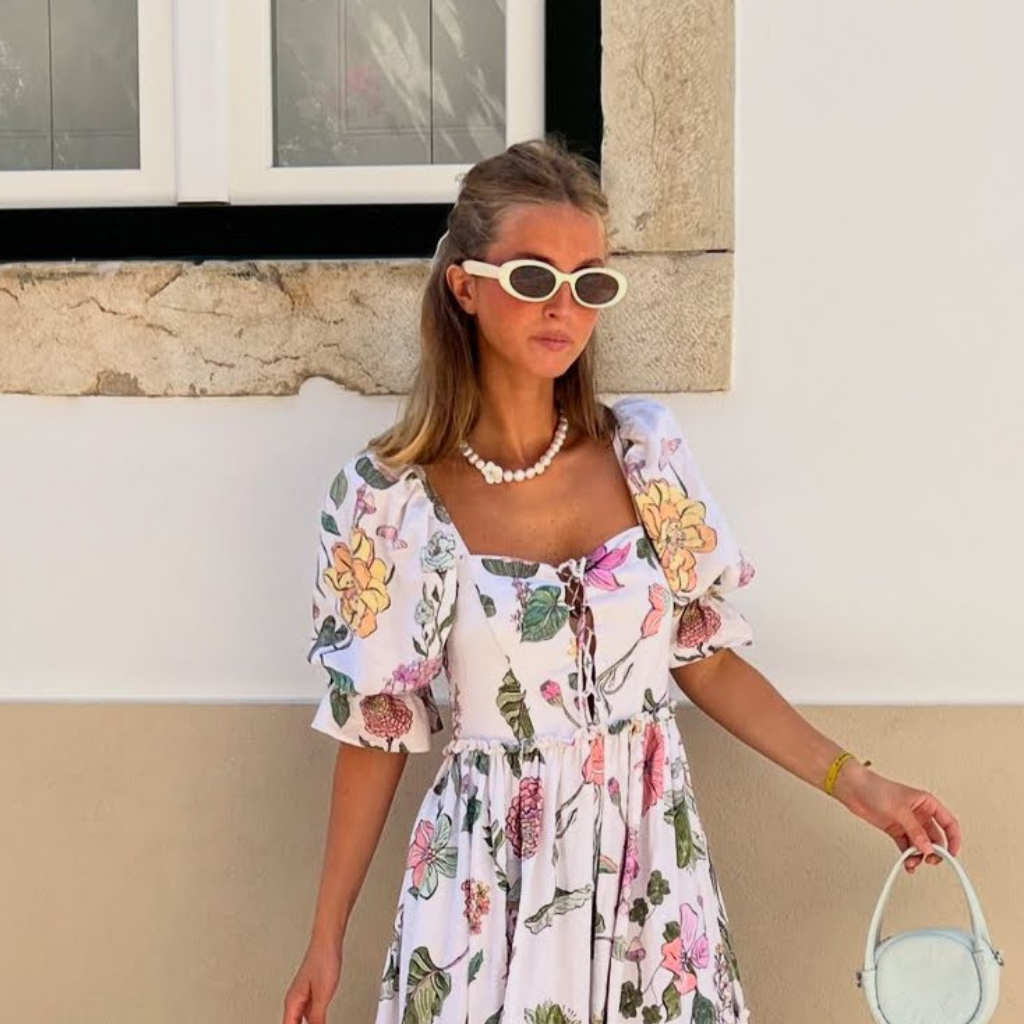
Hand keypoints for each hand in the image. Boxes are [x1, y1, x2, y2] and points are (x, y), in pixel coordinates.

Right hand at [282, 936, 342, 1023]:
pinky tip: (317, 1022)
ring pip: (298, 1020)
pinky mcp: (310, 991)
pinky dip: (310, 1021)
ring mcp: (301, 995)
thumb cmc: (323, 960)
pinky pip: (306, 1013)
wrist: (327, 942)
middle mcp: (294, 999)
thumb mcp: (322, 995)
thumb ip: (317, 1018)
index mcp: (292, 1002)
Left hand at [831, 762, 961, 872]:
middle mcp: (919, 814)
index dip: (953, 839)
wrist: (853, 789)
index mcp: (926, 803)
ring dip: (919, 855)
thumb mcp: (900, 809)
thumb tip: (927, 847)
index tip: (951, 854)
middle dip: (933, 850)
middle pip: (935, 837)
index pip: (948, 823)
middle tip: (929, 860)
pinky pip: (907, 846)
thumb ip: (915, 830)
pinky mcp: (896, 830)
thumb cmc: (875, 788)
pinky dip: (908, 855)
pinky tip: (907, 862)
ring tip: (912, 861)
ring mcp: (907, 823)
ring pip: (920, 844)